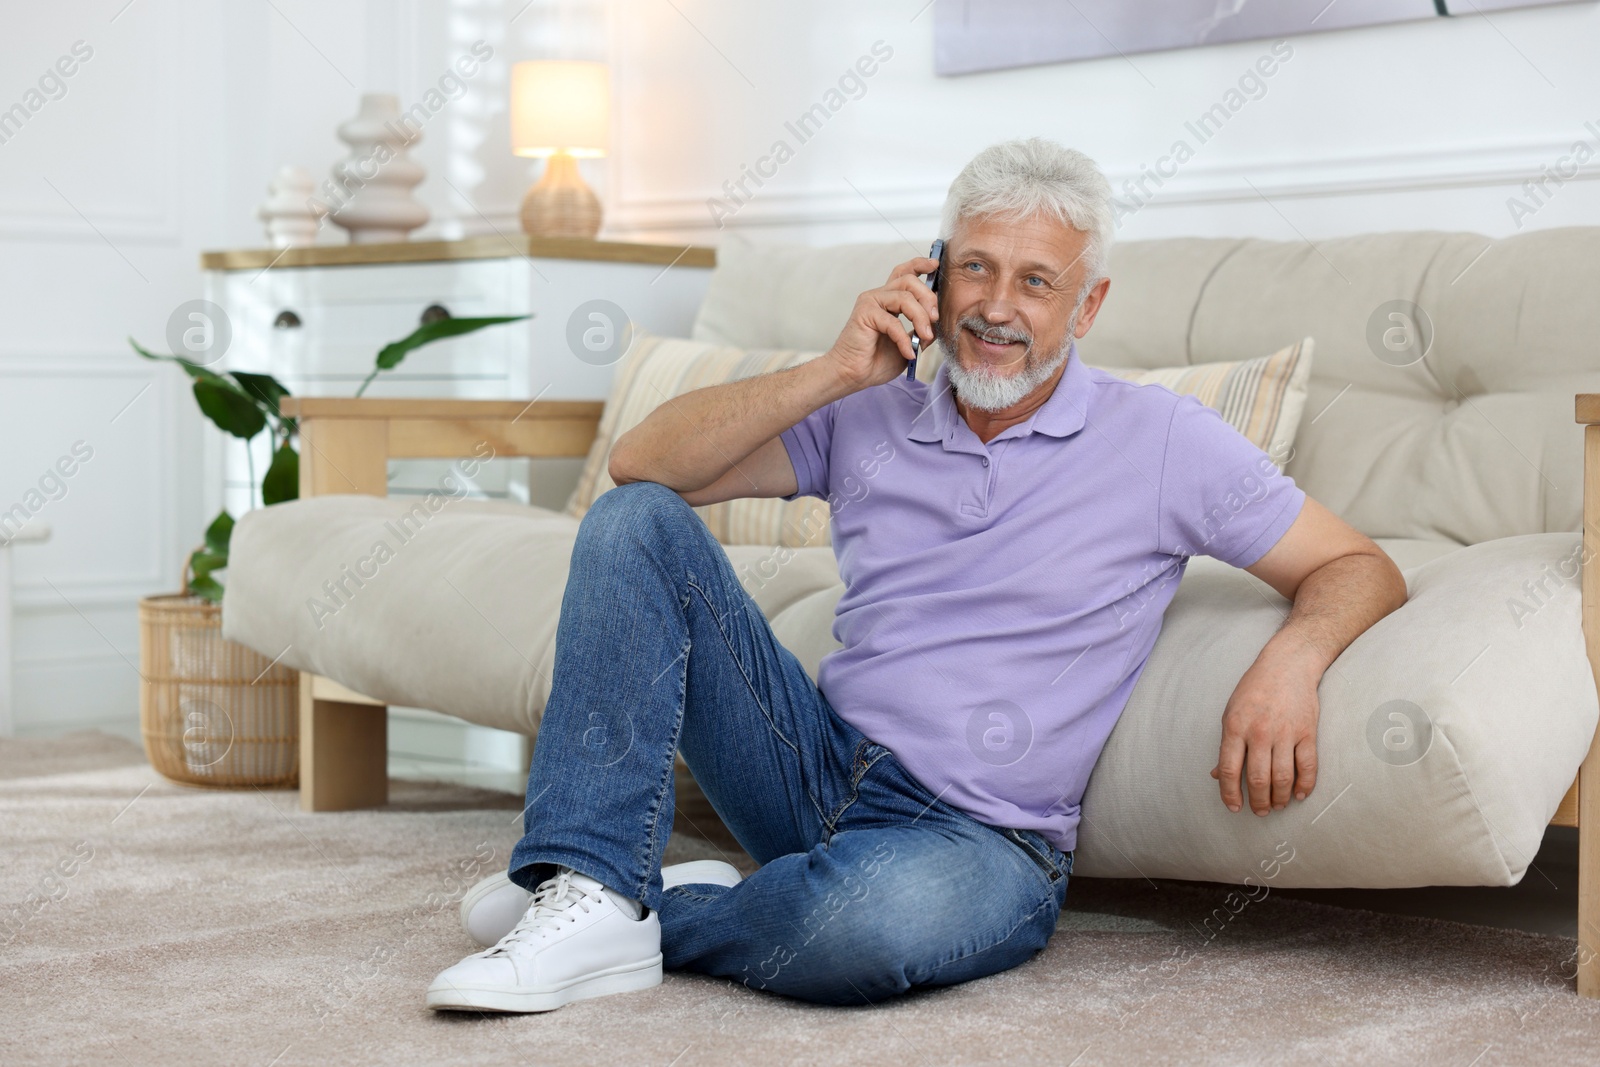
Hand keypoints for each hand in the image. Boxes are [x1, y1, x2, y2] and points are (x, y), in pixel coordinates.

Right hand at [824, 256, 940, 391]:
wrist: (853, 375)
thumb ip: (921, 331)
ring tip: (925, 337)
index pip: (905, 274)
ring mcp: (871, 303)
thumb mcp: (909, 345)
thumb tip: (936, 325)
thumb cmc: (876, 361)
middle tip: (935, 319)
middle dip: (928, 298)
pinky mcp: (864, 314)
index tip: (935, 265)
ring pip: (905, 297)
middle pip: (909, 280)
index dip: (920, 265)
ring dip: (921, 318)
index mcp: (889, 300)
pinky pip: (893, 321)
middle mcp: (879, 296)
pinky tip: (908, 353)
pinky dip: (904, 339)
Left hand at [1210, 645, 1321, 814]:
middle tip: (1260, 811)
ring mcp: (1285, 732)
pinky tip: (1298, 795)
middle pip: (1257, 778)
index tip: (1234, 807)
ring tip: (1277, 805)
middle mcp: (1259, 732)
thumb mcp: (1231, 713)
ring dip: (1279, 798)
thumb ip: (1227, 745)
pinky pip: (1308, 766)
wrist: (1287, 665)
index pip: (1228, 769)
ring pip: (1282, 777)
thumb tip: (1217, 775)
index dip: (1230, 794)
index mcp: (1235, 727)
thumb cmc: (1254, 690)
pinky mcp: (1307, 732)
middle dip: (1258, 801)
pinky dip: (1304, 785)